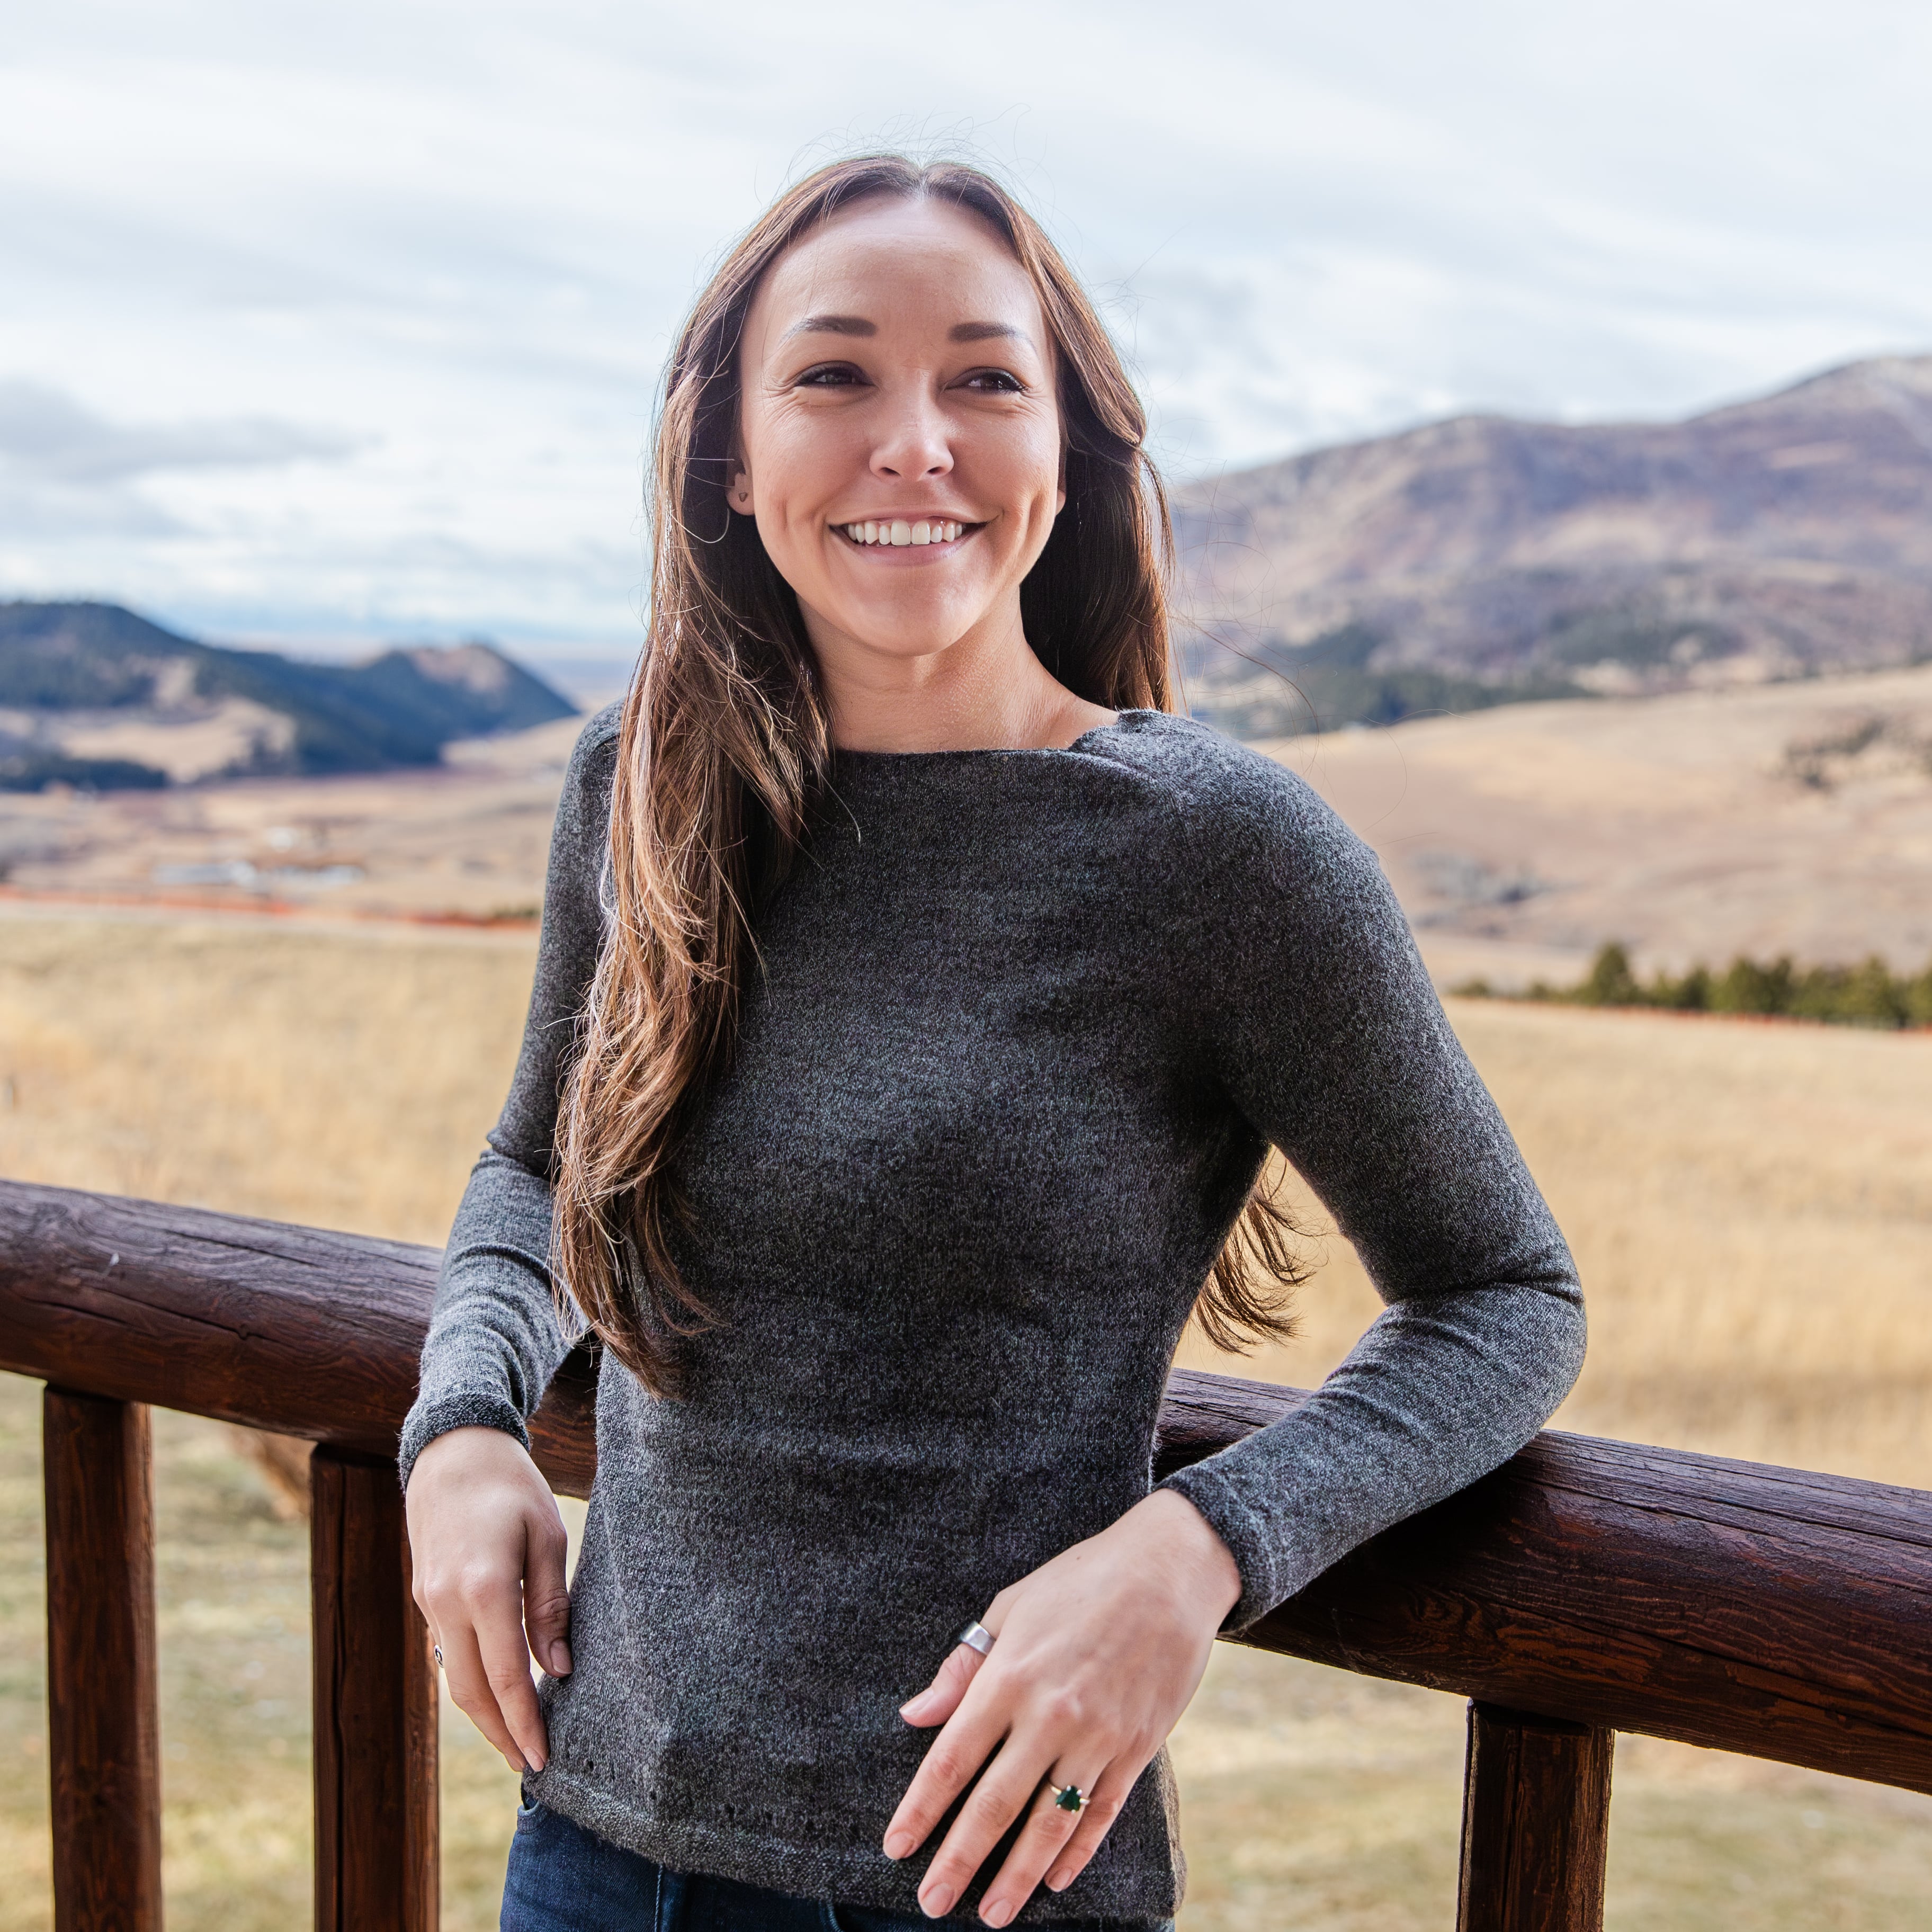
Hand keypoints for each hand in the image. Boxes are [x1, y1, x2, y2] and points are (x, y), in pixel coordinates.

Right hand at [404, 1426, 572, 1773]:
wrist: (451, 1450)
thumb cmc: (510, 1486)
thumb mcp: (546, 1535)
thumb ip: (550, 1605)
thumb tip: (560, 1669)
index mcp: (483, 1588)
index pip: (506, 1677)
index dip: (524, 1723)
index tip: (542, 1760)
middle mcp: (447, 1604)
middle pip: (472, 1692)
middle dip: (501, 1733)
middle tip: (531, 1766)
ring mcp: (429, 1603)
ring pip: (454, 1677)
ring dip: (484, 1714)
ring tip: (516, 1740)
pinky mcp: (425, 1597)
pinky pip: (448, 1652)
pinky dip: (471, 1680)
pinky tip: (497, 1691)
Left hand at [884, 1489, 1241, 1923]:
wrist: (1169, 1570)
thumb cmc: (1080, 1581)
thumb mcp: (1010, 1607)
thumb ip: (962, 1668)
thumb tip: (914, 1716)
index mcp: (1010, 1676)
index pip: (953, 1758)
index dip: (921, 1809)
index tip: (896, 1848)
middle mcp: (1051, 1714)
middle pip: (995, 1805)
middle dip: (959, 1860)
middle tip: (932, 1903)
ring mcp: (1099, 1736)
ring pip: (1050, 1824)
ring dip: (1017, 1876)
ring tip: (991, 1914)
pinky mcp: (1137, 1747)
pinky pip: (1101, 1813)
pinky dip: (1077, 1853)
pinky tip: (1054, 1881)